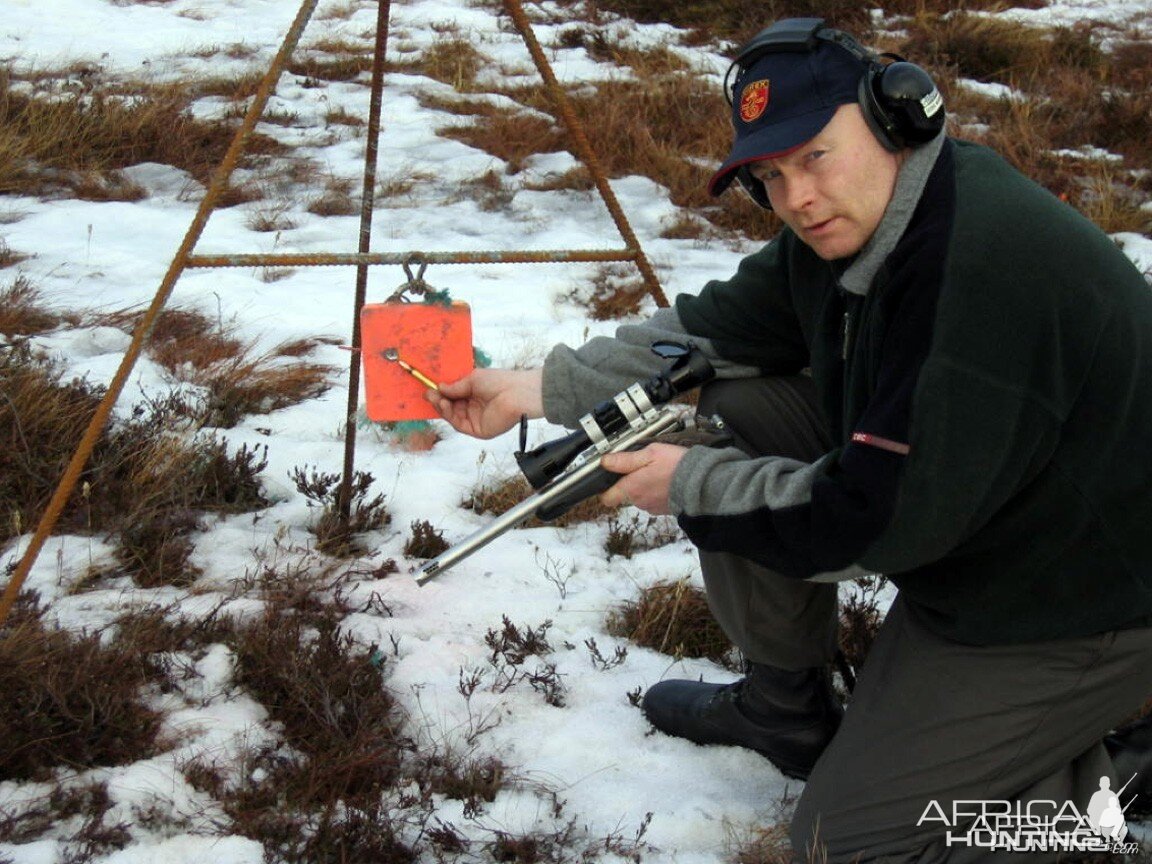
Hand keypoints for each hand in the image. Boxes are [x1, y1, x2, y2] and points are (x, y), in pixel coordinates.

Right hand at [426, 368, 543, 438]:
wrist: (516, 393)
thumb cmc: (499, 381)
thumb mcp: (472, 379)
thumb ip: (455, 387)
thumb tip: (439, 388)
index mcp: (475, 394)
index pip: (453, 396)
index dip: (441, 393)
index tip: (429, 387)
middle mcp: (474, 408)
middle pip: (450, 407)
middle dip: (438, 400)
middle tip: (428, 393)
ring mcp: (476, 420)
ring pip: (452, 416)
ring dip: (441, 407)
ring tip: (436, 398)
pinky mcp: (478, 431)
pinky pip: (459, 425)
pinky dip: (449, 415)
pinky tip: (445, 404)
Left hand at [598, 443, 687, 514]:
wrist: (703, 483)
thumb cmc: (676, 466)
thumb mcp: (650, 454)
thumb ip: (626, 459)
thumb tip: (605, 462)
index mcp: (632, 488)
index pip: (607, 498)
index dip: (605, 489)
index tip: (610, 478)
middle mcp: (640, 501)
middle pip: (625, 495)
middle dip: (630, 483)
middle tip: (641, 467)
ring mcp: (653, 507)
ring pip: (641, 497)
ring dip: (646, 486)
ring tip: (658, 472)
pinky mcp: (665, 509)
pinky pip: (655, 500)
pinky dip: (658, 491)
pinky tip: (667, 481)